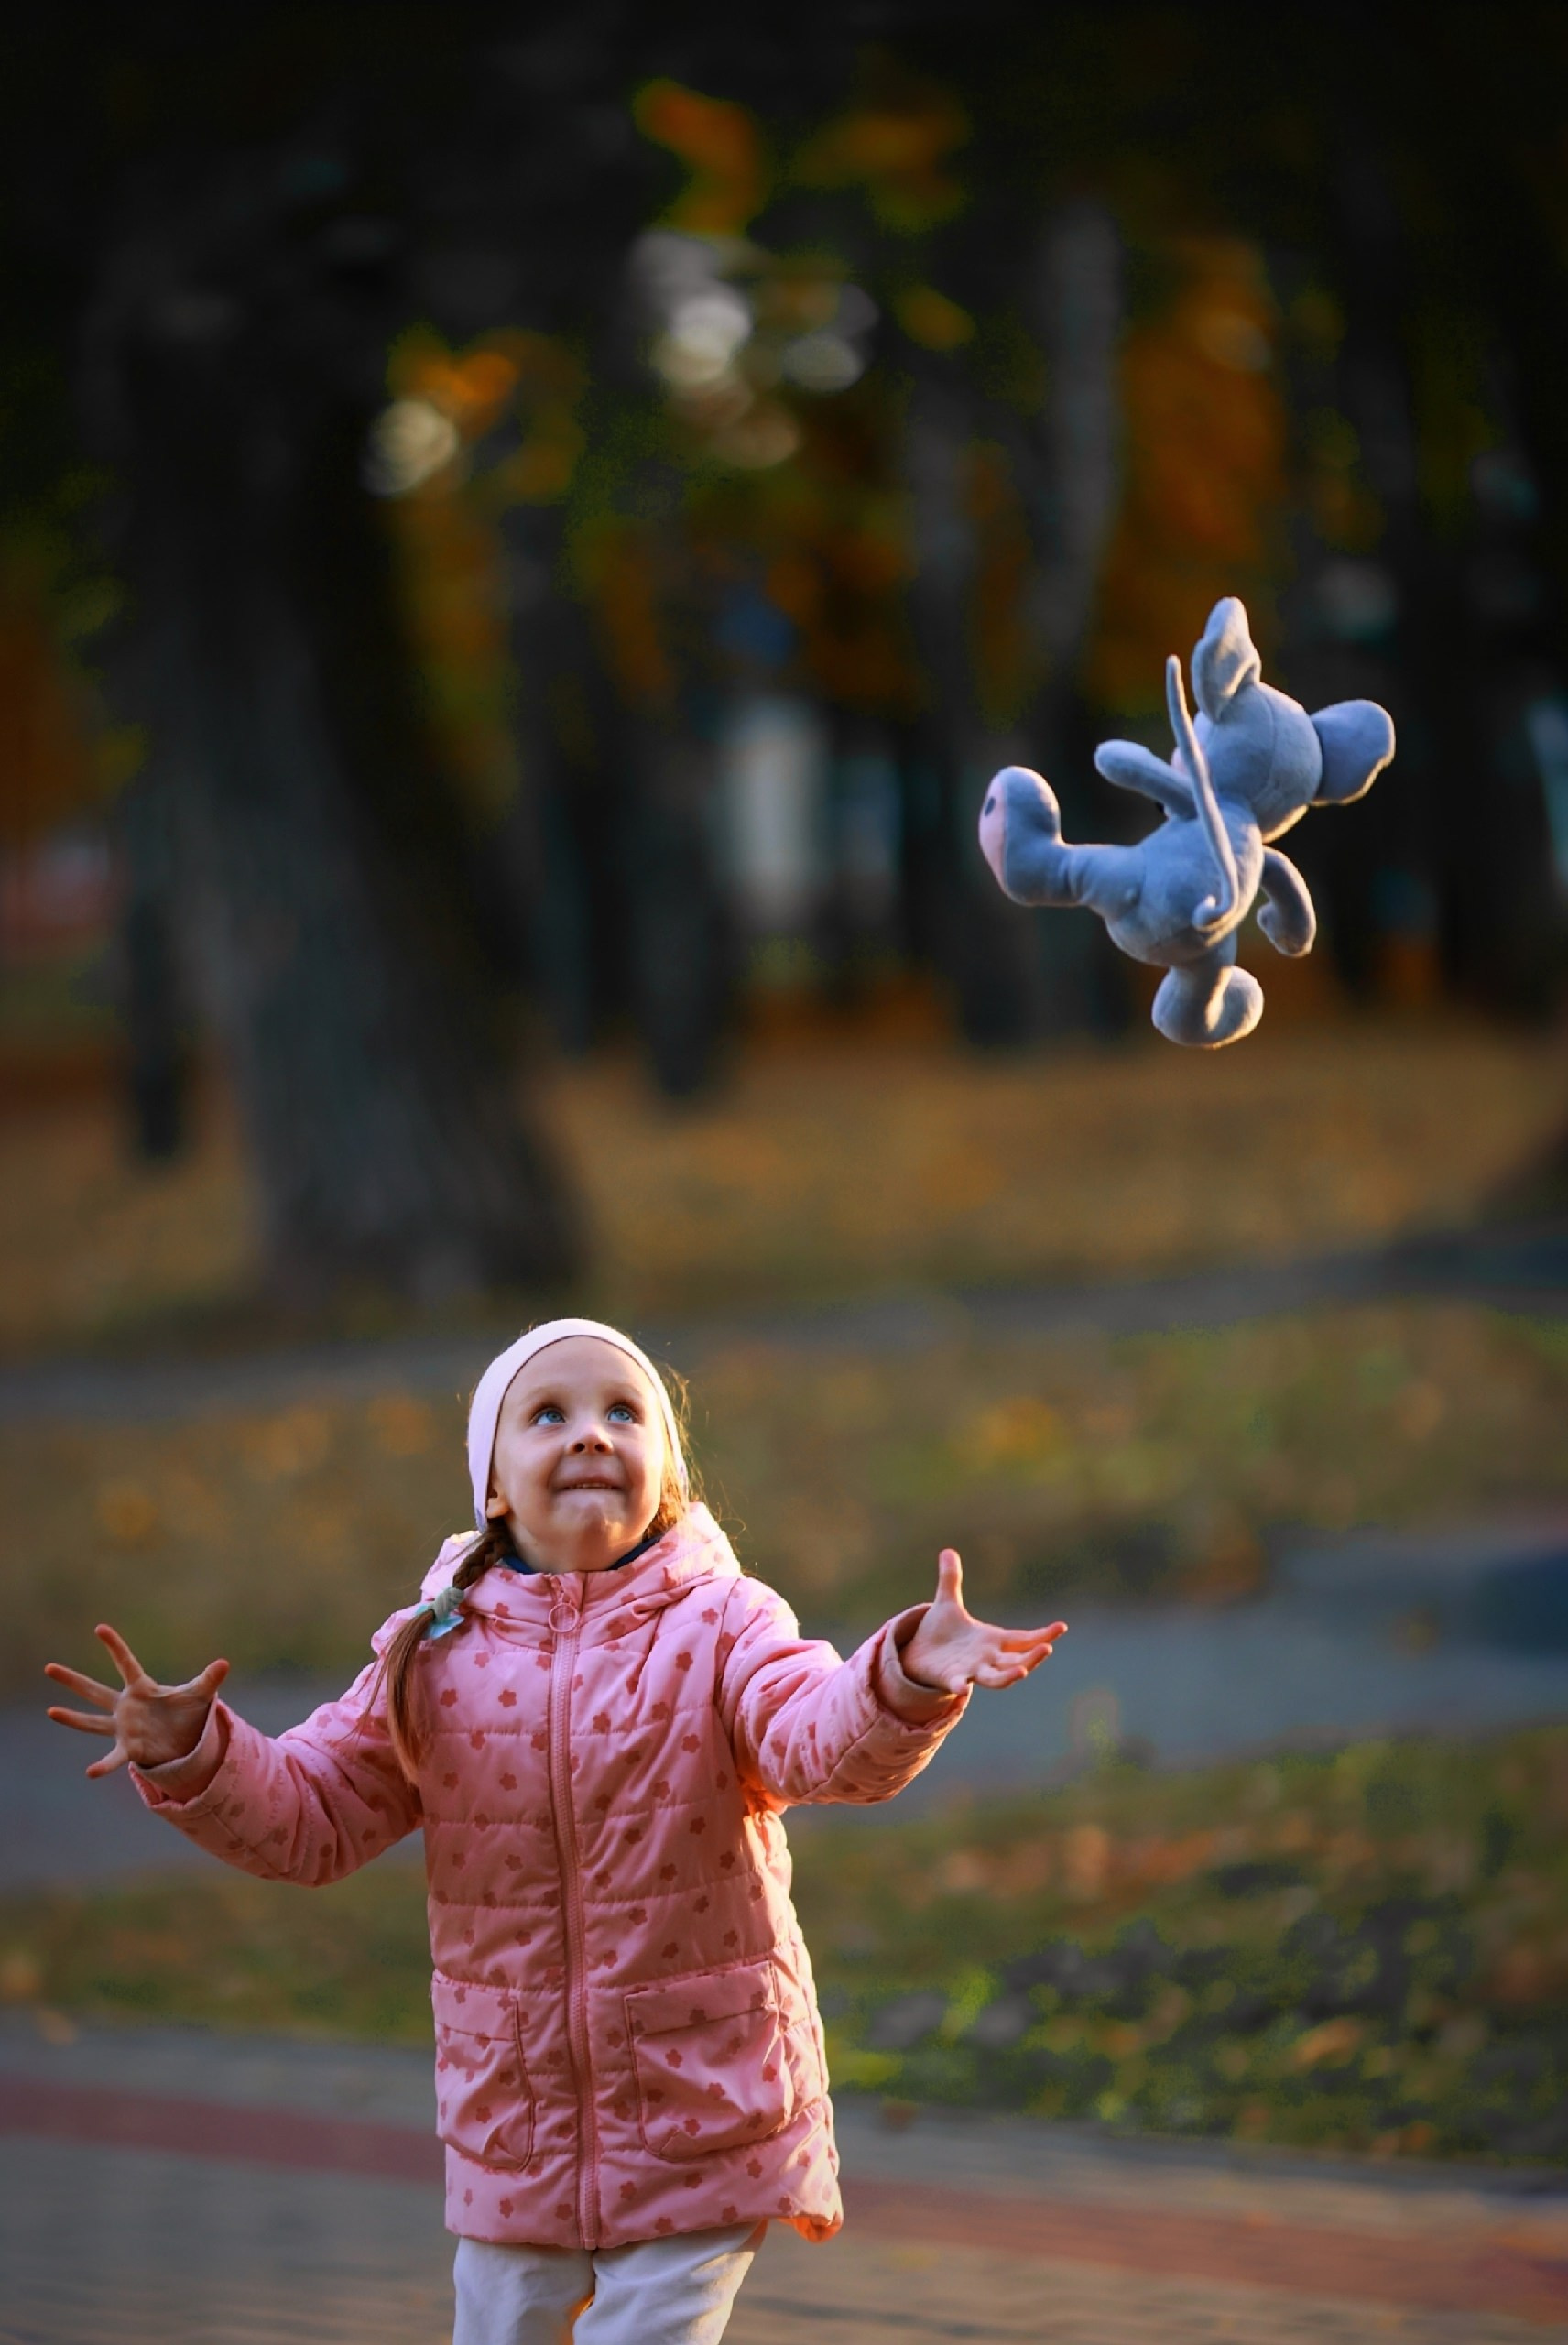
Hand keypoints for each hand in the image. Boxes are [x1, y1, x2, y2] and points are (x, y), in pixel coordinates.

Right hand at [45, 1625, 228, 1778]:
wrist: (186, 1740)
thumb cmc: (188, 1712)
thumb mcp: (200, 1694)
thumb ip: (209, 1679)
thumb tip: (224, 1663)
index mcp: (142, 1687)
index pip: (126, 1663)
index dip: (115, 1646)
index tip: (100, 1628)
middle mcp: (126, 1706)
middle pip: (95, 1690)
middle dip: (73, 1680)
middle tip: (48, 1668)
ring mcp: (124, 1727)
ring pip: (92, 1721)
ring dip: (72, 1718)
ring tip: (51, 1711)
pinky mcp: (129, 1748)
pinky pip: (114, 1758)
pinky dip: (104, 1766)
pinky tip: (90, 1772)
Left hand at [899, 1550, 1066, 1695]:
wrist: (919, 1655)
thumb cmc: (940, 1632)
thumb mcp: (947, 1603)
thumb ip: (951, 1579)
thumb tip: (947, 1550)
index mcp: (992, 1640)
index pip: (1022, 1638)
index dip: (1042, 1634)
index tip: (1061, 1627)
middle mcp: (987, 1658)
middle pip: (1017, 1661)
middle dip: (1032, 1657)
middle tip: (1047, 1648)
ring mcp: (971, 1670)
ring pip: (997, 1679)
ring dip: (1010, 1676)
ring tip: (1022, 1672)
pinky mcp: (951, 1678)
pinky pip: (959, 1684)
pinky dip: (962, 1686)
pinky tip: (964, 1688)